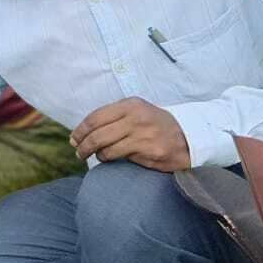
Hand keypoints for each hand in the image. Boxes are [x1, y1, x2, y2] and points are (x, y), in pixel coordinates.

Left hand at [70, 97, 191, 171]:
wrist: (188, 137)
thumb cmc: (155, 125)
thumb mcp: (136, 112)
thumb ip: (112, 118)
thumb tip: (81, 132)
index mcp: (131, 104)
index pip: (95, 117)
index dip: (80, 130)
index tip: (74, 139)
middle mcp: (136, 117)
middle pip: (96, 133)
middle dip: (82, 145)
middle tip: (78, 152)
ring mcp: (143, 134)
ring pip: (105, 146)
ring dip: (93, 153)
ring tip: (91, 156)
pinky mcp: (149, 150)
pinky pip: (118, 156)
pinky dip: (108, 158)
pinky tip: (108, 158)